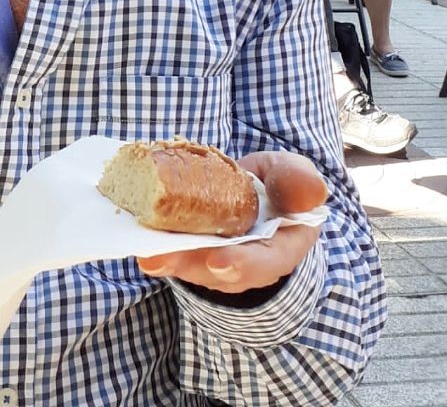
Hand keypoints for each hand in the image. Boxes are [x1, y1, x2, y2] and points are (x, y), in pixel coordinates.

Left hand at [137, 151, 326, 293]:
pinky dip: (155, 243)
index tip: (220, 261)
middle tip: (157, 259)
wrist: (256, 190)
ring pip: (192, 265)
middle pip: (218, 271)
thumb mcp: (292, 175)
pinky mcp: (192, 250)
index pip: (265, 262)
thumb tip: (311, 193)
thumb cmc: (278, 184)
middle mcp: (247, 262)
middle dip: (189, 265)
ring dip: (167, 260)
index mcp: (281, 247)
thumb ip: (297, 182)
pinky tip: (135, 235)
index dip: (243, 264)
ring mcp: (217, 259)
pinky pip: (176, 250)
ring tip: (143, 253)